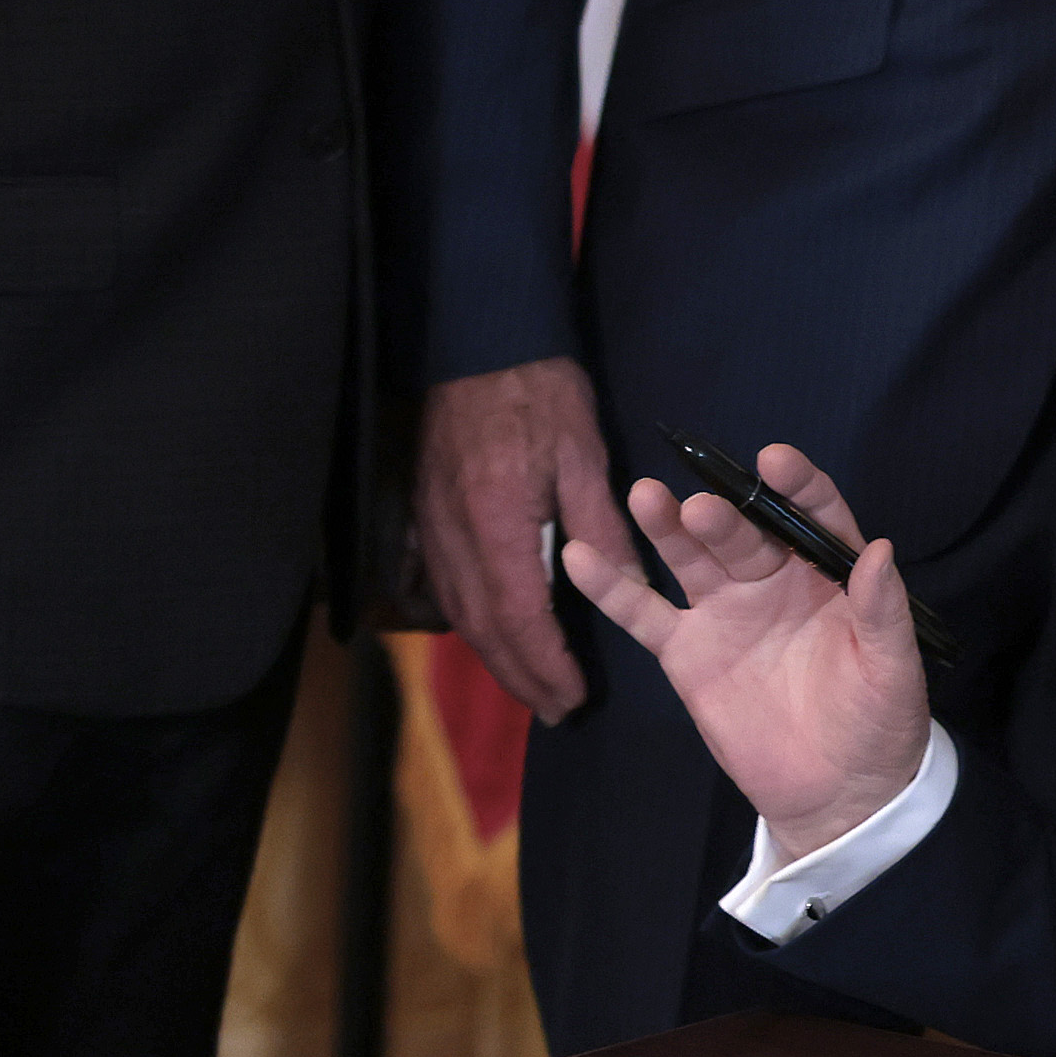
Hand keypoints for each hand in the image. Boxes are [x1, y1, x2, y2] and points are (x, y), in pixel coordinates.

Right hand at [417, 356, 629, 725]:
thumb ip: (603, 527)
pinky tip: (490, 636)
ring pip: (460, 613)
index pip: (520, 618)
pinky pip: (442, 586)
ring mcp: (432, 529)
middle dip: (520, 677)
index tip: (572, 699)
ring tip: (529, 687)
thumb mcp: (584, 457)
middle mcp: (456, 538)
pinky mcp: (425, 517)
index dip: (545, 666)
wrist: (479, 345)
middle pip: (484, 629)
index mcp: (498, 525)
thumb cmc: (540, 396)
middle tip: (555, 712)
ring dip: (494, 657)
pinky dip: (469, 622)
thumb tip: (631, 589)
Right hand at [556, 439, 932, 859]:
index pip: (811, 514)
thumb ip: (883, 610)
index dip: (796, 485)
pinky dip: (611, 585)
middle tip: (699, 508)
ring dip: (665, 528)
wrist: (836, 794)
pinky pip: (644, 613)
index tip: (776, 461)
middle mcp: (772, 580)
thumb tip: (881, 550)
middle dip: (722, 515)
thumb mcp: (892, 668)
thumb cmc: (879, 723)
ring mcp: (725, 612)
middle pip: (742, 533)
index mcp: (827, 574)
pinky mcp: (686, 652)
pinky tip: (580, 555)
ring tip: (645, 497)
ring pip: (689, 558)